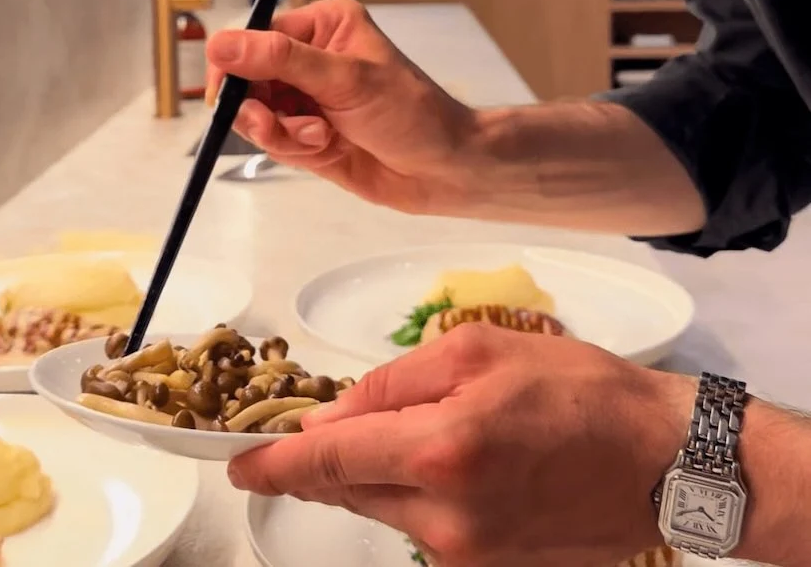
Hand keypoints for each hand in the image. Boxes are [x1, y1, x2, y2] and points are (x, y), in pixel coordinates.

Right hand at [205, 0, 478, 212]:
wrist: (444, 169)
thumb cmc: (410, 113)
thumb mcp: (345, 79)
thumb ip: (280, 61)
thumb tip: (221, 43)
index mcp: (324, 26)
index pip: (256, 37)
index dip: (235, 67)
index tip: (224, 98)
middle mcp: (311, 58)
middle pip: (249, 79)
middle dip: (260, 109)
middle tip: (274, 126)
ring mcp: (308, 99)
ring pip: (257, 114)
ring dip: (280, 132)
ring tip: (319, 139)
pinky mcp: (308, 135)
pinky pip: (274, 140)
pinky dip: (292, 149)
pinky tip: (325, 149)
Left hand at [227, 324, 694, 566]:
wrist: (661, 461)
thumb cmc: (579, 391)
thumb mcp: (479, 350)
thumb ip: (395, 381)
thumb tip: (334, 412)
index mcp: (439, 451)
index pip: (328, 463)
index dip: (275, 464)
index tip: (236, 465)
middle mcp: (444, 517)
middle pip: (352, 488)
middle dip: (334, 455)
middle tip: (336, 419)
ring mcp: (466, 554)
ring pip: (386, 508)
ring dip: (380, 471)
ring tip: (424, 430)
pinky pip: (423, 526)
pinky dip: (416, 492)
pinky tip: (455, 459)